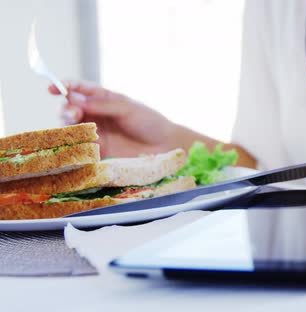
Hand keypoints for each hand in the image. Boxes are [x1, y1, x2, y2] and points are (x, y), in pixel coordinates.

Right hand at [49, 81, 177, 157]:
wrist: (165, 146)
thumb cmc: (149, 122)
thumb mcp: (127, 108)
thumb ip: (102, 104)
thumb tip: (75, 99)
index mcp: (103, 98)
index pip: (79, 89)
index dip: (64, 86)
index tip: (53, 88)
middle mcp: (95, 113)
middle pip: (70, 108)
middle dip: (66, 109)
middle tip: (73, 114)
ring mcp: (95, 131)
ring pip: (71, 127)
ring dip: (69, 126)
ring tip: (77, 127)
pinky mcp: (98, 150)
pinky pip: (80, 146)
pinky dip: (76, 144)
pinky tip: (81, 143)